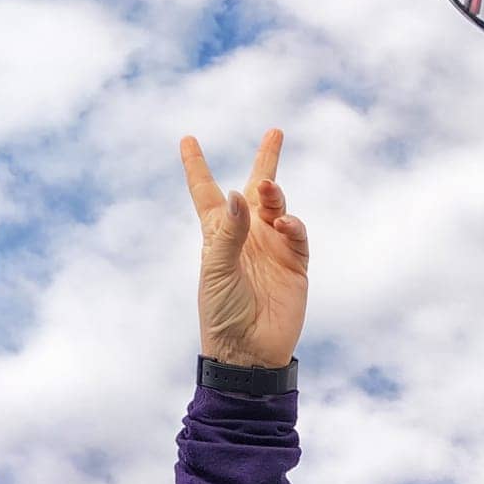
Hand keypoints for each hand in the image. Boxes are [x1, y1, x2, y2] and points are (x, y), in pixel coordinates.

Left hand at [180, 128, 308, 368]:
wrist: (247, 352)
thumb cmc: (220, 311)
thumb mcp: (215, 268)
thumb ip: (228, 231)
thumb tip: (238, 194)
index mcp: (217, 233)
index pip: (206, 192)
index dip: (196, 166)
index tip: (187, 138)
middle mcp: (246, 235)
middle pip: (256, 189)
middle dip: (267, 161)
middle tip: (275, 131)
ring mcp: (272, 248)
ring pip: (277, 206)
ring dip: (274, 194)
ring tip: (268, 189)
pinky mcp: (295, 264)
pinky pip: (296, 235)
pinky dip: (292, 224)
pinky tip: (284, 223)